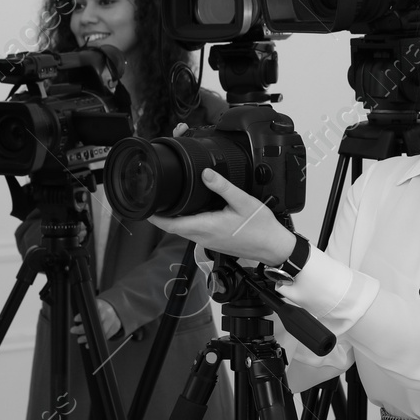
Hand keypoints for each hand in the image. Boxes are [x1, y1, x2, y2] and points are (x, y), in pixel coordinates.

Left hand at [71, 298, 120, 344]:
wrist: (115, 311)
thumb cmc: (101, 310)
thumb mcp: (94, 306)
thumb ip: (87, 311)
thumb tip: (76, 319)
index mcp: (101, 305)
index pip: (91, 311)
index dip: (83, 316)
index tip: (75, 319)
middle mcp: (107, 313)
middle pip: (94, 322)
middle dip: (82, 328)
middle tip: (73, 330)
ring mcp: (112, 321)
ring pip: (99, 331)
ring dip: (87, 337)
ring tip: (80, 339)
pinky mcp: (115, 328)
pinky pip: (105, 337)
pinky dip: (95, 341)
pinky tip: (88, 343)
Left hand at [149, 168, 296, 265]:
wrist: (273, 247)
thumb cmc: (261, 229)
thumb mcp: (244, 202)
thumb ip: (223, 187)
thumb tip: (206, 173)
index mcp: (206, 227)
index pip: (171, 225)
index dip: (155, 217)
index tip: (145, 206)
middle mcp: (203, 237)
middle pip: (173, 227)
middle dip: (162, 214)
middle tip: (157, 197)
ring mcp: (208, 241)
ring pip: (183, 229)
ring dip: (175, 218)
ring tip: (172, 200)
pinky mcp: (213, 242)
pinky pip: (194, 231)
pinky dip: (188, 221)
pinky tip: (194, 209)